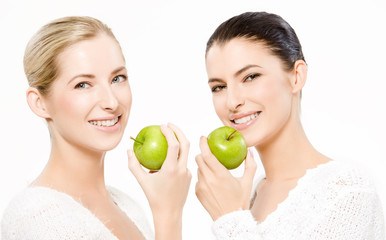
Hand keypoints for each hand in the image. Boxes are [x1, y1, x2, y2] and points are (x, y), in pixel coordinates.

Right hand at [128, 123, 190, 239]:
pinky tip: (168, 157)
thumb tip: (129, 150)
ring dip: (179, 142)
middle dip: (178, 131)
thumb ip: (134, 165)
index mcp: (171, 169)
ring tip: (168, 138)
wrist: (169, 213)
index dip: (170, 132)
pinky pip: (184, 162)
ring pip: (186, 153)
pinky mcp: (189, 176)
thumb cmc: (153, 197)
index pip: (174, 144)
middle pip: (186, 144)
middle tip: (169, 125)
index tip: (163, 125)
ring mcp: (188, 173)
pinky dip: (177, 156)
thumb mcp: (141, 181)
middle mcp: (182, 169)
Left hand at [195, 136, 255, 220]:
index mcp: (221, 174)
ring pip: (198, 169)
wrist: (230, 220)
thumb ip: (250, 164)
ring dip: (203, 166)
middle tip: (208, 153)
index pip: (207, 154)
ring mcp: (201, 186)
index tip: (203, 138)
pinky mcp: (197, 192)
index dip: (203, 144)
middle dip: (202, 153)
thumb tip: (249, 151)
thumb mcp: (248, 181)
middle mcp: (209, 179)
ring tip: (212, 170)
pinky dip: (202, 177)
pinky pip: (197, 179)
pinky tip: (211, 183)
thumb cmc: (240, 201)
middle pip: (198, 159)